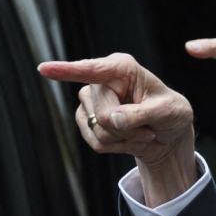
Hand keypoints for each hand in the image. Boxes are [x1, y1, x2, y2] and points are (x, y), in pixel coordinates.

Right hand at [37, 53, 198, 206]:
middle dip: (126, 128)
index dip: (67, 70)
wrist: (167, 134)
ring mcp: (90, 100)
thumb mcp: (167, 112)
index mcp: (122, 68)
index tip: (43, 69)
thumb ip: (140, 114)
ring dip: (124, 139)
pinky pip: (95, 142)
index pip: (92, 70)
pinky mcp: (86, 119)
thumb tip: (111, 119)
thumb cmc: (171, 114)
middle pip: (102, 113)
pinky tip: (131, 140)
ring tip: (142, 132)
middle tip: (148, 128)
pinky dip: (117, 147)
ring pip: (97, 130)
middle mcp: (101, 80)